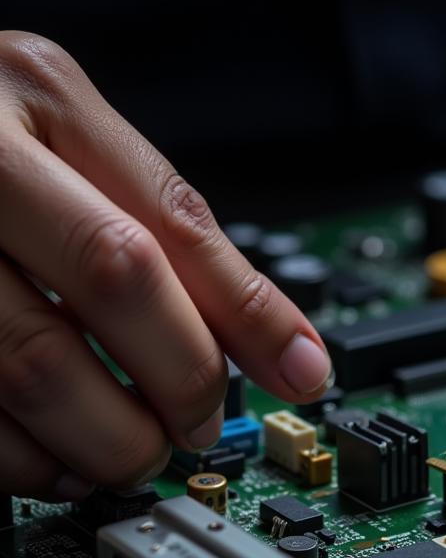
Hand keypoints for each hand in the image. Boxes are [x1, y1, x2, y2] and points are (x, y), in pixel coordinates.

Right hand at [0, 32, 332, 500]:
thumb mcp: (69, 140)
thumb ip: (168, 229)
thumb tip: (291, 349)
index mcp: (38, 96)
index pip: (172, 222)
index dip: (253, 315)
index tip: (305, 376)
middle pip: (115, 281)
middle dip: (182, 377)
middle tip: (202, 426)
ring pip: (33, 362)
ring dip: (109, 436)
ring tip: (137, 452)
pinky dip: (25, 461)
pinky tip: (57, 461)